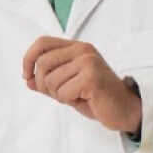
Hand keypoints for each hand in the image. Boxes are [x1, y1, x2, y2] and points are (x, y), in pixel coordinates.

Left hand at [21, 36, 141, 133]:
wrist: (125, 109)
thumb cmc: (96, 98)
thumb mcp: (68, 86)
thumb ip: (49, 81)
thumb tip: (28, 80)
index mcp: (77, 47)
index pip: (42, 43)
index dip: (28, 59)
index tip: (27, 77)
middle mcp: (83, 50)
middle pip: (42, 63)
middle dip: (43, 84)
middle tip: (59, 94)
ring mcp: (88, 62)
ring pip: (50, 80)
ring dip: (58, 95)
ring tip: (75, 96)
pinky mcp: (91, 77)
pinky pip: (62, 92)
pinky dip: (67, 100)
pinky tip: (83, 99)